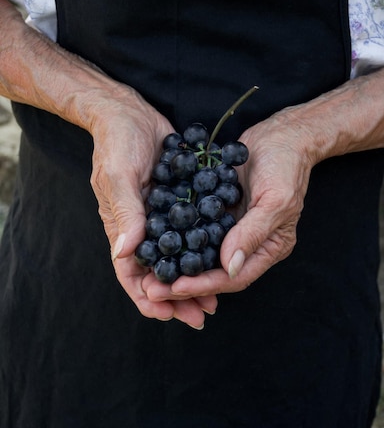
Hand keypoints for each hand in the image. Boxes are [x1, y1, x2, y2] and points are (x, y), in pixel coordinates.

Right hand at [89, 88, 217, 327]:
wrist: (130, 111)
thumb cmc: (117, 141)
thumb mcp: (120, 175)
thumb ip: (125, 212)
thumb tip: (125, 253)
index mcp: (122, 228)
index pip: (131, 274)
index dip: (147, 297)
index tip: (167, 315)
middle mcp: (141, 229)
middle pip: (158, 274)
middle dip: (177, 299)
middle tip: (202, 316)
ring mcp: (160, 217)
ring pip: (178, 260)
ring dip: (193, 281)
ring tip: (216, 301)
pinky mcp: (178, 203)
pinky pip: (191, 234)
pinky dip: (203, 252)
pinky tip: (223, 260)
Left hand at [142, 109, 313, 300]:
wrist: (283, 133)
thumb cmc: (286, 165)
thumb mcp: (275, 200)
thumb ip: (253, 233)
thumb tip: (230, 267)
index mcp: (269, 248)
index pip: (234, 277)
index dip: (205, 285)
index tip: (176, 287)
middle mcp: (249, 243)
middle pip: (214, 271)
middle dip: (183, 281)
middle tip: (151, 289)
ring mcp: (232, 226)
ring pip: (202, 253)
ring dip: (176, 263)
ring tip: (147, 271)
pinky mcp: (219, 209)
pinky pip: (196, 227)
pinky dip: (177, 235)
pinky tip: (154, 238)